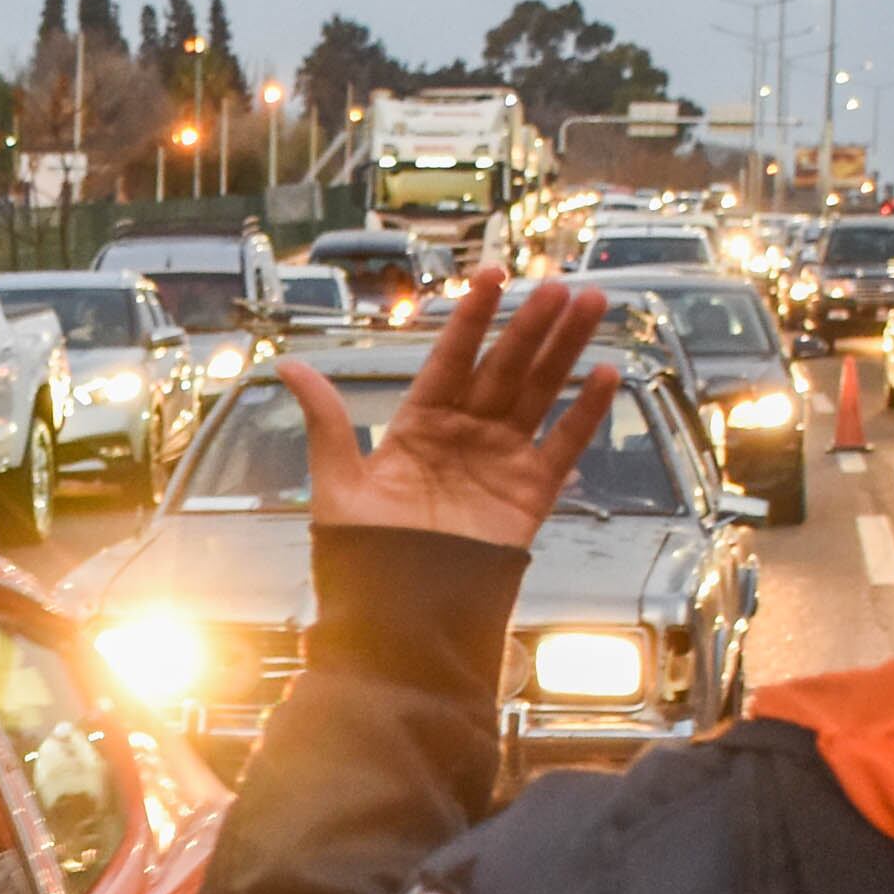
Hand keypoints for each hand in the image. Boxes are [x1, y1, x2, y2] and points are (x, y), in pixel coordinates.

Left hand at [288, 270, 619, 549]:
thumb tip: (287, 366)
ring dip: (565, 350)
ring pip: (539, 393)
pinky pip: (563, 445)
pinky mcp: (529, 495)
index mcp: (419, 426)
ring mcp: (500, 462)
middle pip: (504, 367)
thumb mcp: (338, 483)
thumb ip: (326, 420)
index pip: (451, 358)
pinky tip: (606, 374)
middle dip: (532, 324)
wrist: (400, 617)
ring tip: (592, 306)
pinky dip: (585, 412)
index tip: (493, 275)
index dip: (473, 318)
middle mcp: (464, 436)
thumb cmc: (363, 555)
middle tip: (560, 283)